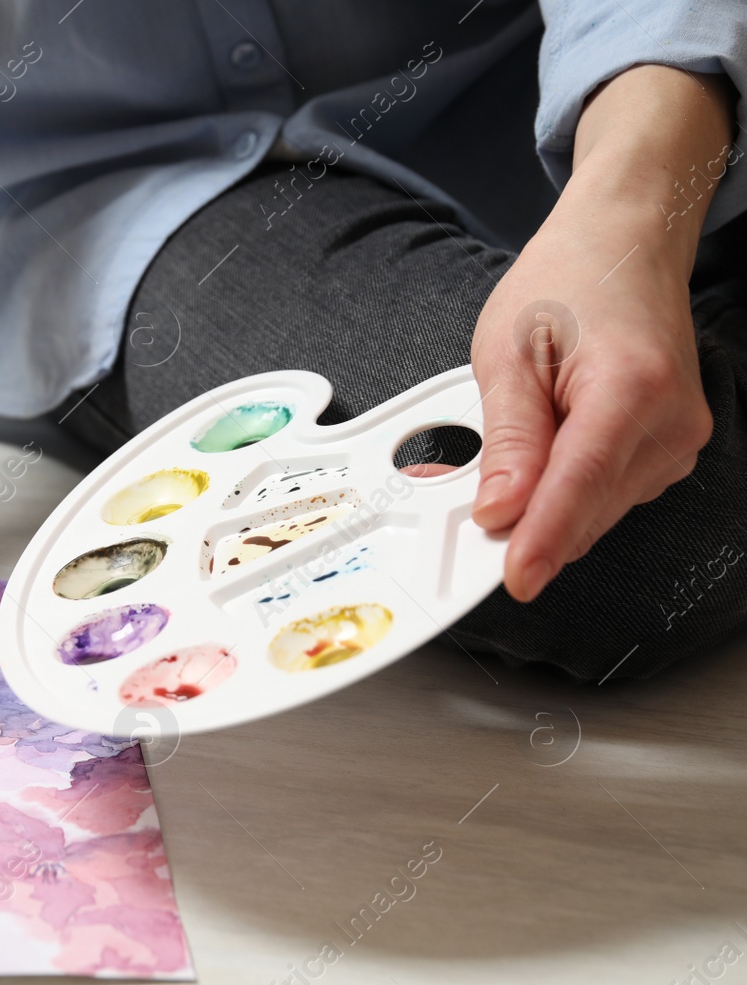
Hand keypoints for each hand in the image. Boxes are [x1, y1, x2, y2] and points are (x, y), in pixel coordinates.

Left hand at [469, 65, 730, 601]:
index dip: (543, 539)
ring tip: (506, 457)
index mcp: (631, 387)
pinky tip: (544, 455)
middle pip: (588, 507)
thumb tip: (500, 509)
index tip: (516, 579)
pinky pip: (608, 493)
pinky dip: (568, 490)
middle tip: (466, 513)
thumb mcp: (509, 350)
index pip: (580, 486)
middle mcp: (670, 420)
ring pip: (597, 509)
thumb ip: (509, 437)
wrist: (623, 245)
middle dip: (526, 521)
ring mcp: (678, 438)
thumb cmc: (567, 282)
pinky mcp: (671, 448)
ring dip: (546, 504)